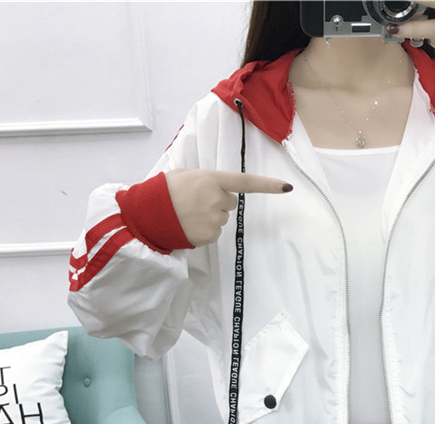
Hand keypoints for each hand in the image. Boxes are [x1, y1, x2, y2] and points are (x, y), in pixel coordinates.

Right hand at [165, 169, 292, 246]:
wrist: (147, 213)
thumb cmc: (164, 190)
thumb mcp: (186, 176)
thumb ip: (207, 181)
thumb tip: (221, 191)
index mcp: (211, 179)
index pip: (246, 182)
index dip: (268, 185)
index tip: (287, 187)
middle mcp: (216, 199)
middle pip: (230, 203)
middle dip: (217, 202)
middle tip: (194, 201)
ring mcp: (213, 219)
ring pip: (221, 219)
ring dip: (209, 217)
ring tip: (188, 213)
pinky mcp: (209, 236)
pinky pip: (215, 233)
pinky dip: (204, 230)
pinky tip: (189, 225)